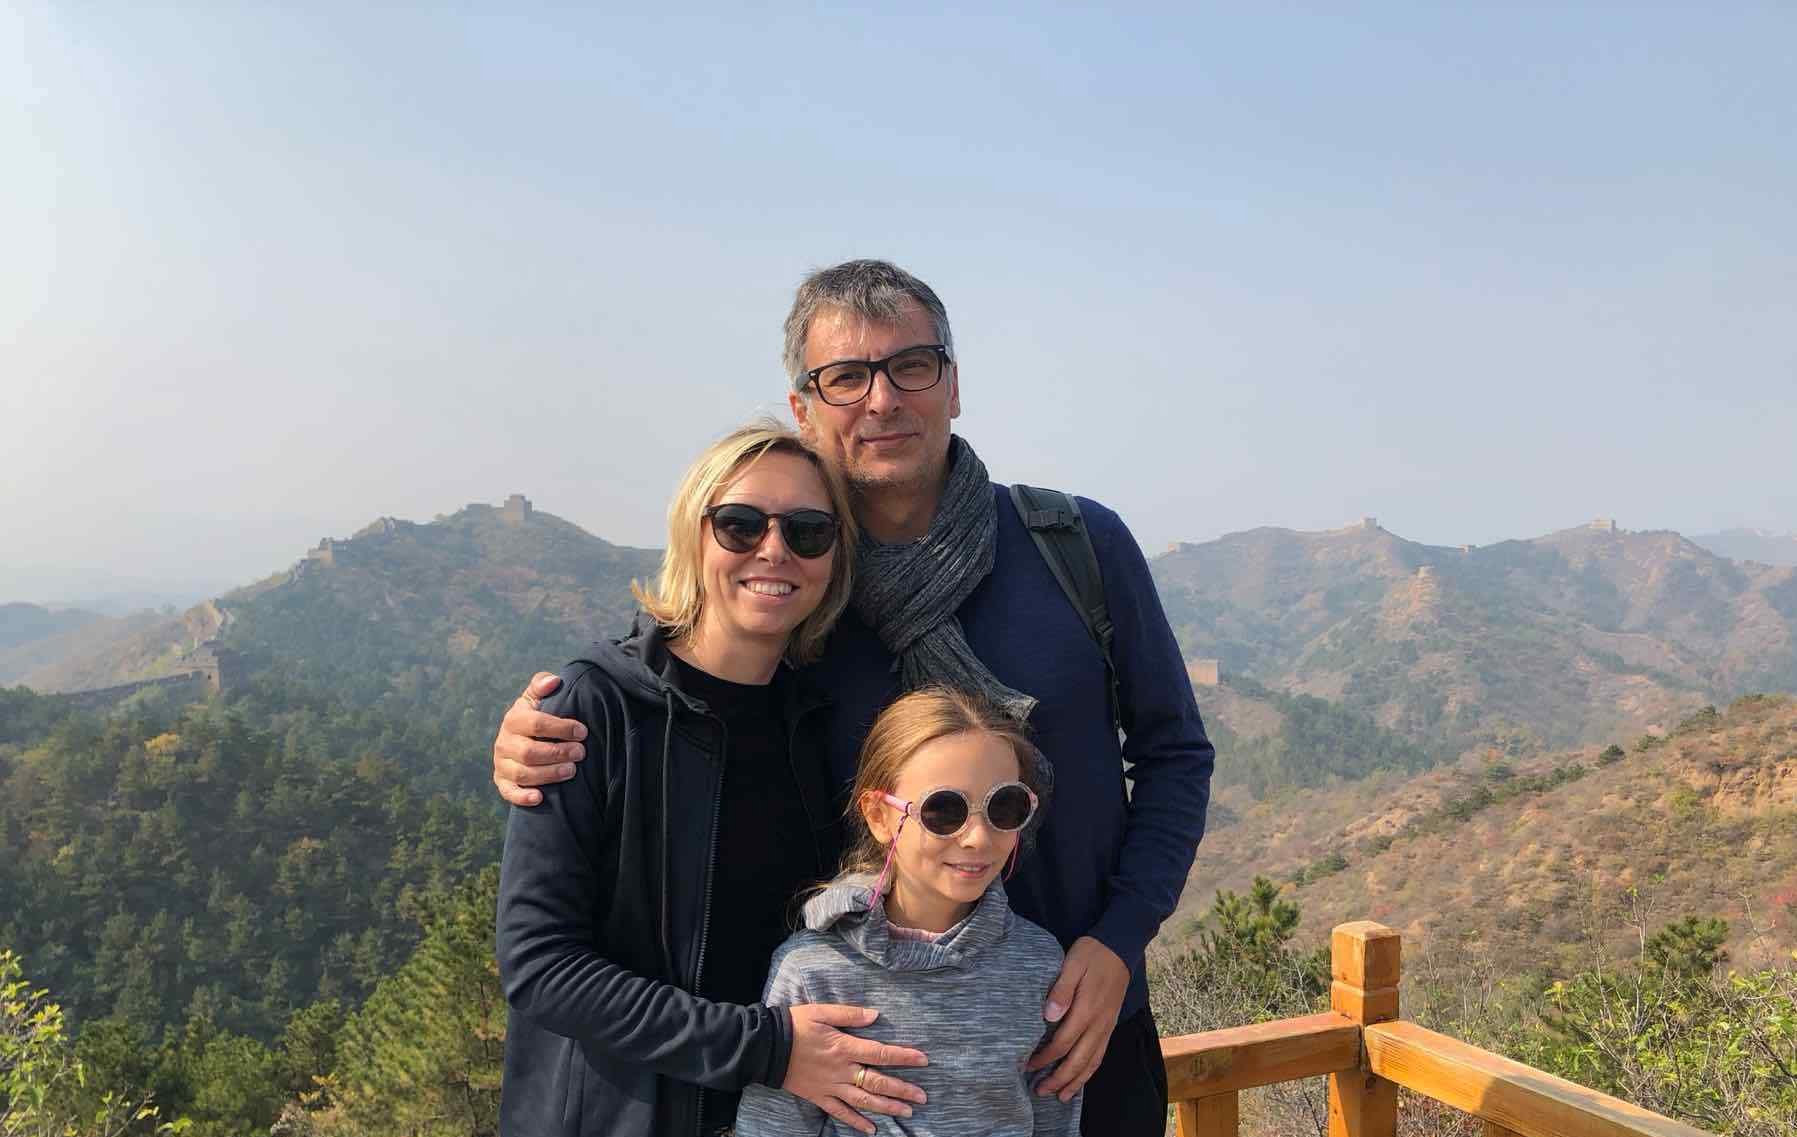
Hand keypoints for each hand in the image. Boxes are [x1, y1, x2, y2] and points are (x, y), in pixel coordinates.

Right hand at [492, 672, 586, 805]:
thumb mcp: (535, 699)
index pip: (536, 723)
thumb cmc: (533, 717)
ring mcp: (501, 764)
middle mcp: (504, 742)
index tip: (583, 732)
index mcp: (513, 719)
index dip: (561, 728)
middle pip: (530, 752)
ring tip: (572, 771)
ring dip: (549, 774)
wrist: (517, 739)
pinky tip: (540, 797)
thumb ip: (541, 686)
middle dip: (558, 753)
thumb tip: (554, 681)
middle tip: (581, 753)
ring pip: (523, 773)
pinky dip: (523, 797)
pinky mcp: (502, 782)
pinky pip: (508, 792)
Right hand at [784, 1004, 928, 1134]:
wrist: (766, 1047)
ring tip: (906, 1111)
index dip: (903, 1057)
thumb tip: (875, 1015)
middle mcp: (841, 1070)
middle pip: (877, 1081)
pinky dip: (856, 1122)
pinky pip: (840, 1112)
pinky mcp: (819, 1097)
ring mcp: (830, 1086)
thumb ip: (850, 1014)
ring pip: (864, 1100)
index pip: (881, 1053)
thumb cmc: (795, 1025)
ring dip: (886, 1106)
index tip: (923, 1060)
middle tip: (922, 1096)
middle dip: (902, 1089)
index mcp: (844, 1047)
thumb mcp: (822, 1011)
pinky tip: (871, 1129)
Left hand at [1025, 936, 1129, 1101]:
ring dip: (1076, 1081)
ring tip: (1060, 1096)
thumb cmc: (1092, 953)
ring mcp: (1107, 1026)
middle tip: (1040, 1091)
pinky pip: (1101, 1054)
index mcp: (1087, 1009)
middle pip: (1078, 1060)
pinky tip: (1081, 1078)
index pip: (1063, 1042)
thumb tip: (1048, 1015)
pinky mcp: (1110, 1024)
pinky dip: (1090, 1070)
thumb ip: (1061, 990)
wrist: (1120, 946)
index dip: (1045, 1057)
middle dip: (1059, 1079)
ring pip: (1092, 1062)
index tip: (1027, 1065)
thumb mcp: (1073, 963)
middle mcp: (1099, 1023)